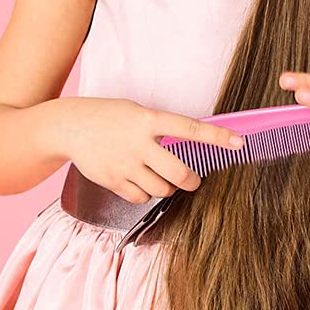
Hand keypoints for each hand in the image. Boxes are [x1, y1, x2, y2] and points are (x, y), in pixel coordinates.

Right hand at [65, 98, 245, 204]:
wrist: (70, 126)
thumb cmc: (110, 117)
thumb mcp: (138, 112)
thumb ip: (161, 128)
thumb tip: (191, 144)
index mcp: (149, 120)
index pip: (191, 129)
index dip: (217, 137)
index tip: (239, 142)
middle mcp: (139, 143)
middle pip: (179, 173)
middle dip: (192, 181)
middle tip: (193, 180)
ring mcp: (125, 164)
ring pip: (161, 189)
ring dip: (166, 187)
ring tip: (157, 175)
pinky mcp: (113, 181)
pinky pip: (141, 197)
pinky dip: (145, 193)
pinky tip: (139, 180)